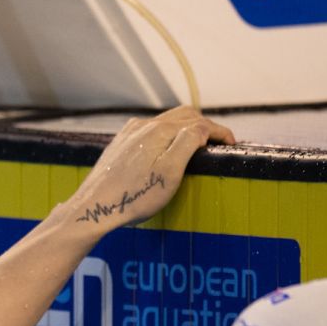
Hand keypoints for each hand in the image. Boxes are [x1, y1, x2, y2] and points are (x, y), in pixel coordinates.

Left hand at [59, 107, 234, 235]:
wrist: (94, 208)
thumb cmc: (134, 196)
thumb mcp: (170, 172)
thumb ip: (189, 143)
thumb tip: (202, 127)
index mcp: (159, 130)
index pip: (199, 122)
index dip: (219, 131)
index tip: (232, 143)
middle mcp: (142, 125)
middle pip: (183, 116)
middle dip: (204, 126)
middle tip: (218, 143)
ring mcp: (128, 134)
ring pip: (166, 122)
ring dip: (186, 129)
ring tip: (197, 145)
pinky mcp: (120, 144)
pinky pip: (150, 131)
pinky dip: (167, 135)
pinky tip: (167, 148)